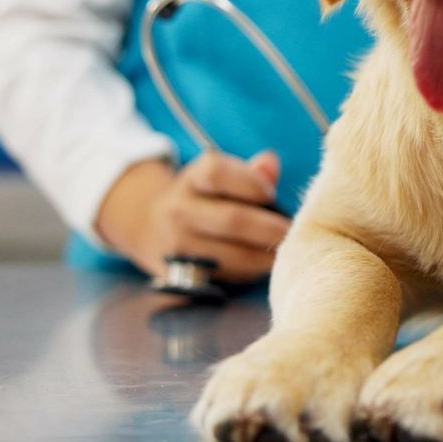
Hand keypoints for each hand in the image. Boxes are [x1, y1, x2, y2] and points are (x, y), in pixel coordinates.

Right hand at [95, 151, 290, 280]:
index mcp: (192, 179)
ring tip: (284, 251)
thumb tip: (270, 163)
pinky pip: (226, 278)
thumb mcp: (218, 176)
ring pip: (234, 256)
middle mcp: (180, 211)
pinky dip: (249, 274)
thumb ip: (249, 172)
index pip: (217, 173)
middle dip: (270, 228)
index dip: (251, 182)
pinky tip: (260, 266)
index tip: (271, 194)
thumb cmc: (202, 198)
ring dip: (265, 256)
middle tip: (293, 231)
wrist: (149, 227)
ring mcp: (179, 247)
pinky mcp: (182, 276)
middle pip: (232, 220)